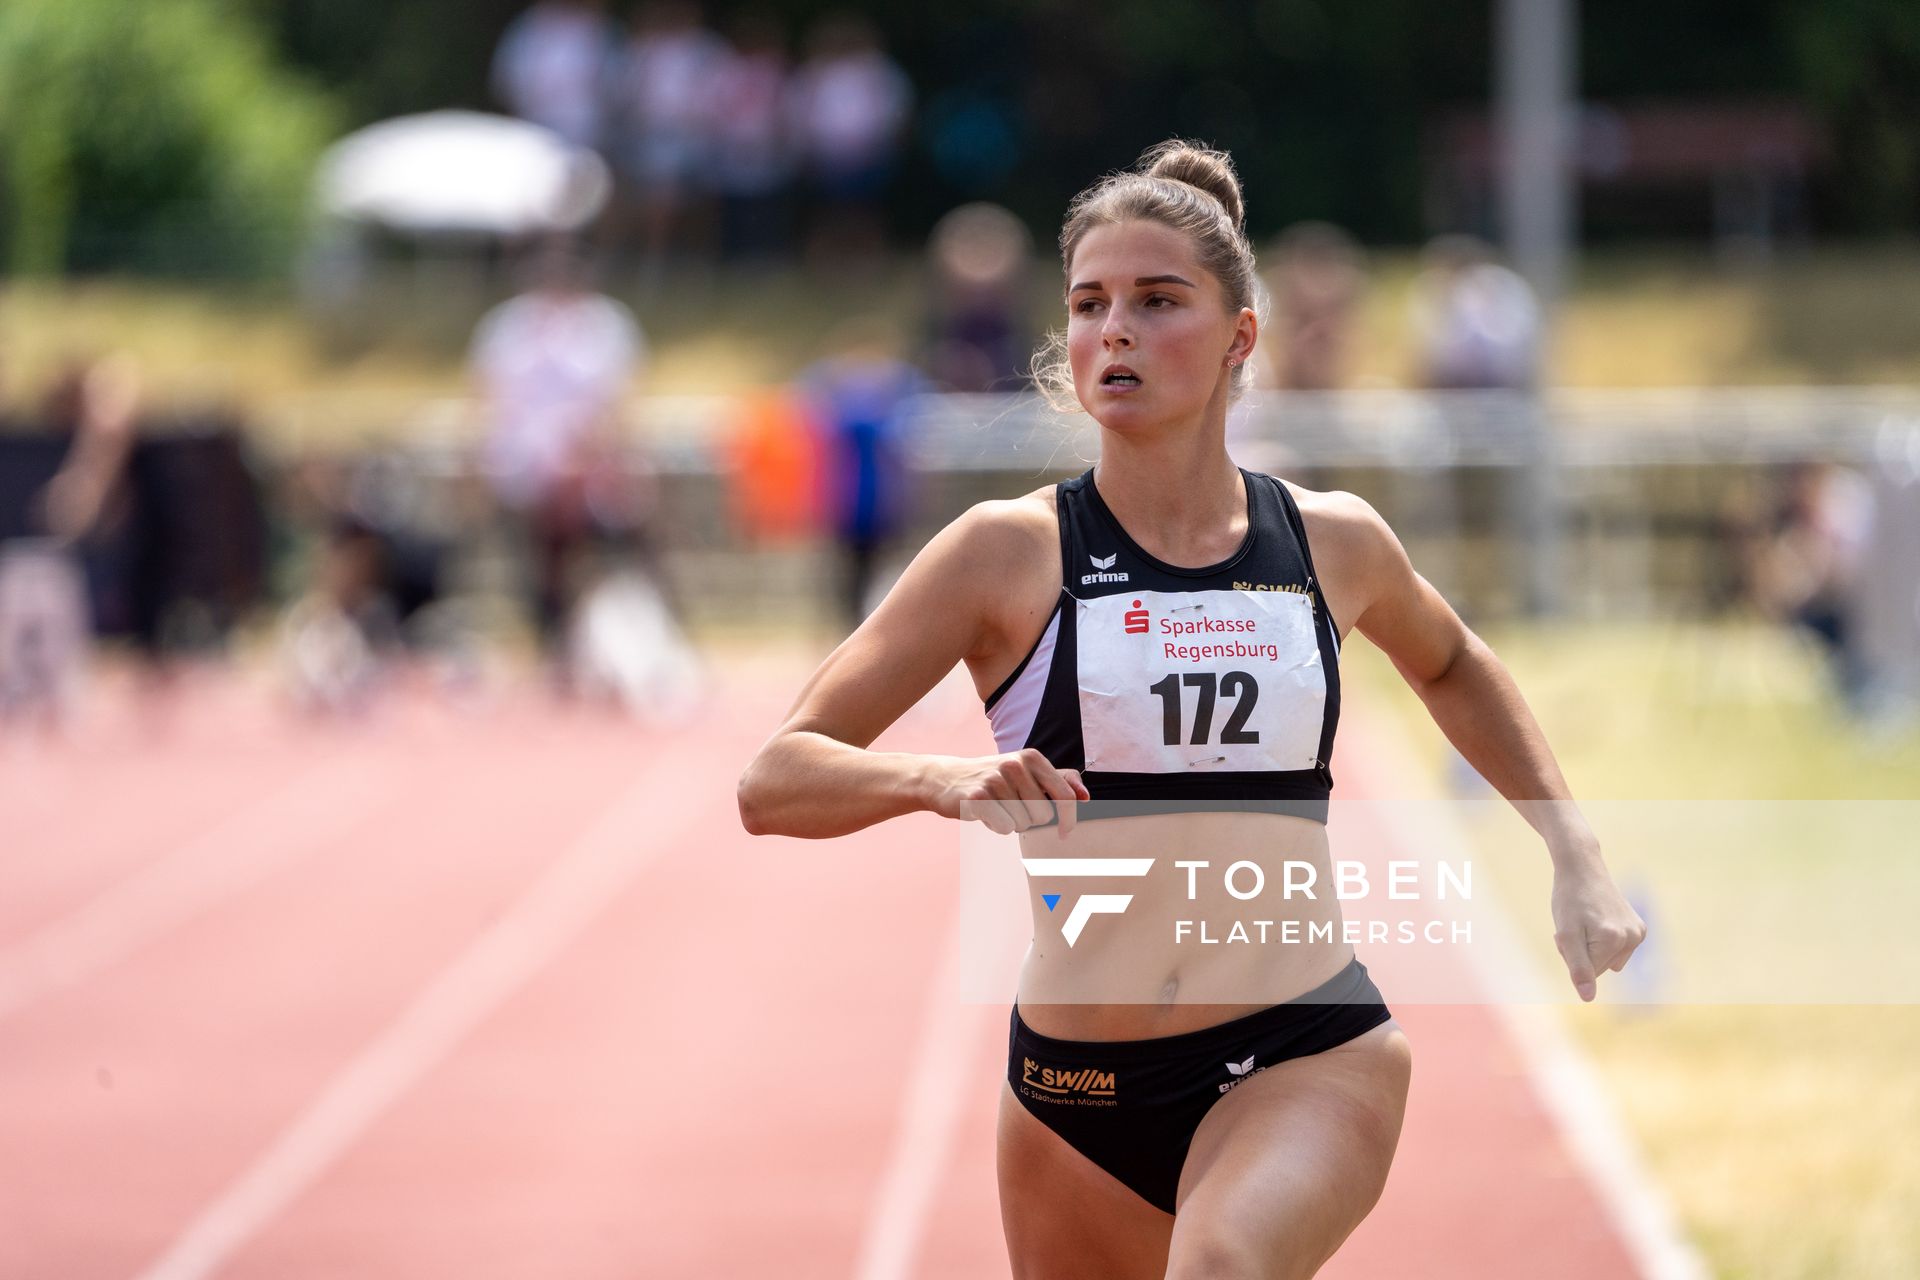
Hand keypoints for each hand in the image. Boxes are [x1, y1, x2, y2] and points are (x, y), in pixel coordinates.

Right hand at [927, 749, 1088, 836]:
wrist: (946, 778)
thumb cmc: (993, 778)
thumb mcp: (1026, 771)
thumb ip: (1059, 780)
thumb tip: (1086, 796)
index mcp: (1032, 757)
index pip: (1064, 795)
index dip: (1069, 818)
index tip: (1065, 832)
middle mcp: (1015, 765)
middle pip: (1043, 815)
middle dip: (1030, 819)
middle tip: (1011, 806)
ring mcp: (995, 780)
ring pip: (1023, 824)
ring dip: (1012, 822)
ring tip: (996, 807)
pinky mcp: (978, 797)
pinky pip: (1004, 827)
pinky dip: (997, 826)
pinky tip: (985, 813)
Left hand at [1549, 859, 1646, 1001]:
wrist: (1582, 867)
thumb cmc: (1569, 899)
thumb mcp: (1566, 934)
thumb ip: (1577, 968)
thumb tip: (1588, 998)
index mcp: (1615, 940)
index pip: (1588, 972)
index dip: (1571, 955)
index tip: (1566, 933)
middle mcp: (1633, 938)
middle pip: (1599, 967)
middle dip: (1581, 952)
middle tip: (1573, 925)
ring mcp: (1638, 933)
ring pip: (1607, 960)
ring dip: (1590, 947)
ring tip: (1583, 922)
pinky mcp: (1639, 928)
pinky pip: (1616, 950)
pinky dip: (1602, 940)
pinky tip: (1596, 919)